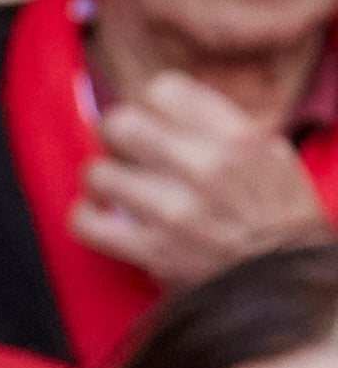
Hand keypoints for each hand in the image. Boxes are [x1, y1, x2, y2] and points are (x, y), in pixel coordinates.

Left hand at [74, 71, 337, 289]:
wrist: (282, 277)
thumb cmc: (275, 214)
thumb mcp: (268, 152)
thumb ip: (218, 126)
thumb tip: (162, 109)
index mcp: (237, 136)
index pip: (163, 89)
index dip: (147, 103)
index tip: (149, 118)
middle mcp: (204, 167)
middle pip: (120, 124)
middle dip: (113, 134)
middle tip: (121, 147)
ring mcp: (173, 210)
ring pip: (97, 172)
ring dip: (100, 178)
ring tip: (114, 185)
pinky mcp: (150, 250)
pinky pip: (85, 223)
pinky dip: (85, 218)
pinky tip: (100, 216)